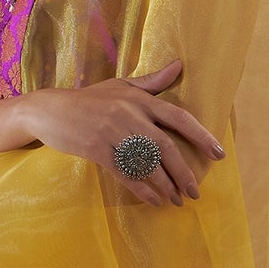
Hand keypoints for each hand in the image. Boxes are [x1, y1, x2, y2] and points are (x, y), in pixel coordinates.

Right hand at [20, 60, 226, 205]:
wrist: (49, 110)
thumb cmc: (89, 99)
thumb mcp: (120, 85)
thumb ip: (152, 81)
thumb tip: (179, 66)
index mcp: (139, 98)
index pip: (178, 116)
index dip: (201, 135)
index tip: (219, 154)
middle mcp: (129, 114)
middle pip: (166, 146)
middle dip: (184, 171)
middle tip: (195, 191)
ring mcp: (112, 132)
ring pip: (147, 162)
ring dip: (166, 185)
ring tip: (178, 200)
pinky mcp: (97, 149)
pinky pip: (125, 173)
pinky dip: (142, 189)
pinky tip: (154, 201)